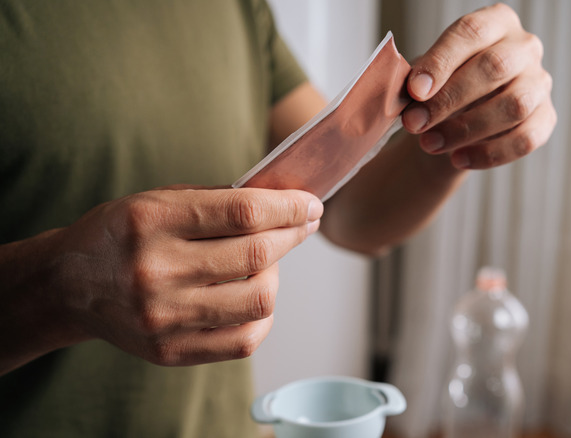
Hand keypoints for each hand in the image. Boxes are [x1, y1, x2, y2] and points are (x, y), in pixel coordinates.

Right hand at [47, 186, 320, 366]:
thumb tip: (283, 203)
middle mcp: (155, 270)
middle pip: (256, 255)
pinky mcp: (170, 350)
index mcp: (151, 221)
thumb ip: (217, 201)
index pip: (243, 212)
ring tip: (269, 261)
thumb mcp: (158, 200)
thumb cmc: (121, 234)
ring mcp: (163, 316)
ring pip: (258, 300)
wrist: (68, 285)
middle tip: (304, 223)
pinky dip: (263, 316)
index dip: (288, 207)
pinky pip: (244, 340)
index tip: (310, 203)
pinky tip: (255, 296)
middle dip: (293, 234)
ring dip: (277, 275)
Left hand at [401, 3, 555, 168]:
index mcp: (496, 22)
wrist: (458, 120)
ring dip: (466, 129)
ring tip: (431, 144)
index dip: (441, 62)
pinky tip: (458, 159)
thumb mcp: (426, 77)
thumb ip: (421, 80)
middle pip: (495, 67)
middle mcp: (524, 47)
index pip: (471, 32)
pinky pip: (525, 139)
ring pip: (514, 105)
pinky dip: (489, 153)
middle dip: (450, 99)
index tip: (415, 91)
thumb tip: (413, 93)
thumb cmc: (442, 88)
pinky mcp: (546, 118)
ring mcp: (540, 83)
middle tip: (415, 122)